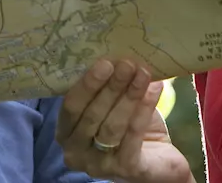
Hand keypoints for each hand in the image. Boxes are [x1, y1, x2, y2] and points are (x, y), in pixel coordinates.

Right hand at [56, 59, 191, 182]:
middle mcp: (76, 152)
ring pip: (112, 126)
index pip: (71, 107)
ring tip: (143, 73)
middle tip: (126, 64)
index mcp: (66, 132)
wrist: (156, 161)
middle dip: (111, 87)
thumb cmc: (126, 127)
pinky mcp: (125, 170)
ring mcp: (99, 165)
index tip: (104, 63)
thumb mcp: (109, 105)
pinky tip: (155, 89)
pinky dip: (144, 109)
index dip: (87, 85)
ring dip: (129, 96)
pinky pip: (133, 136)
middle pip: (92, 116)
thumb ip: (104, 86)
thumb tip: (114, 52)